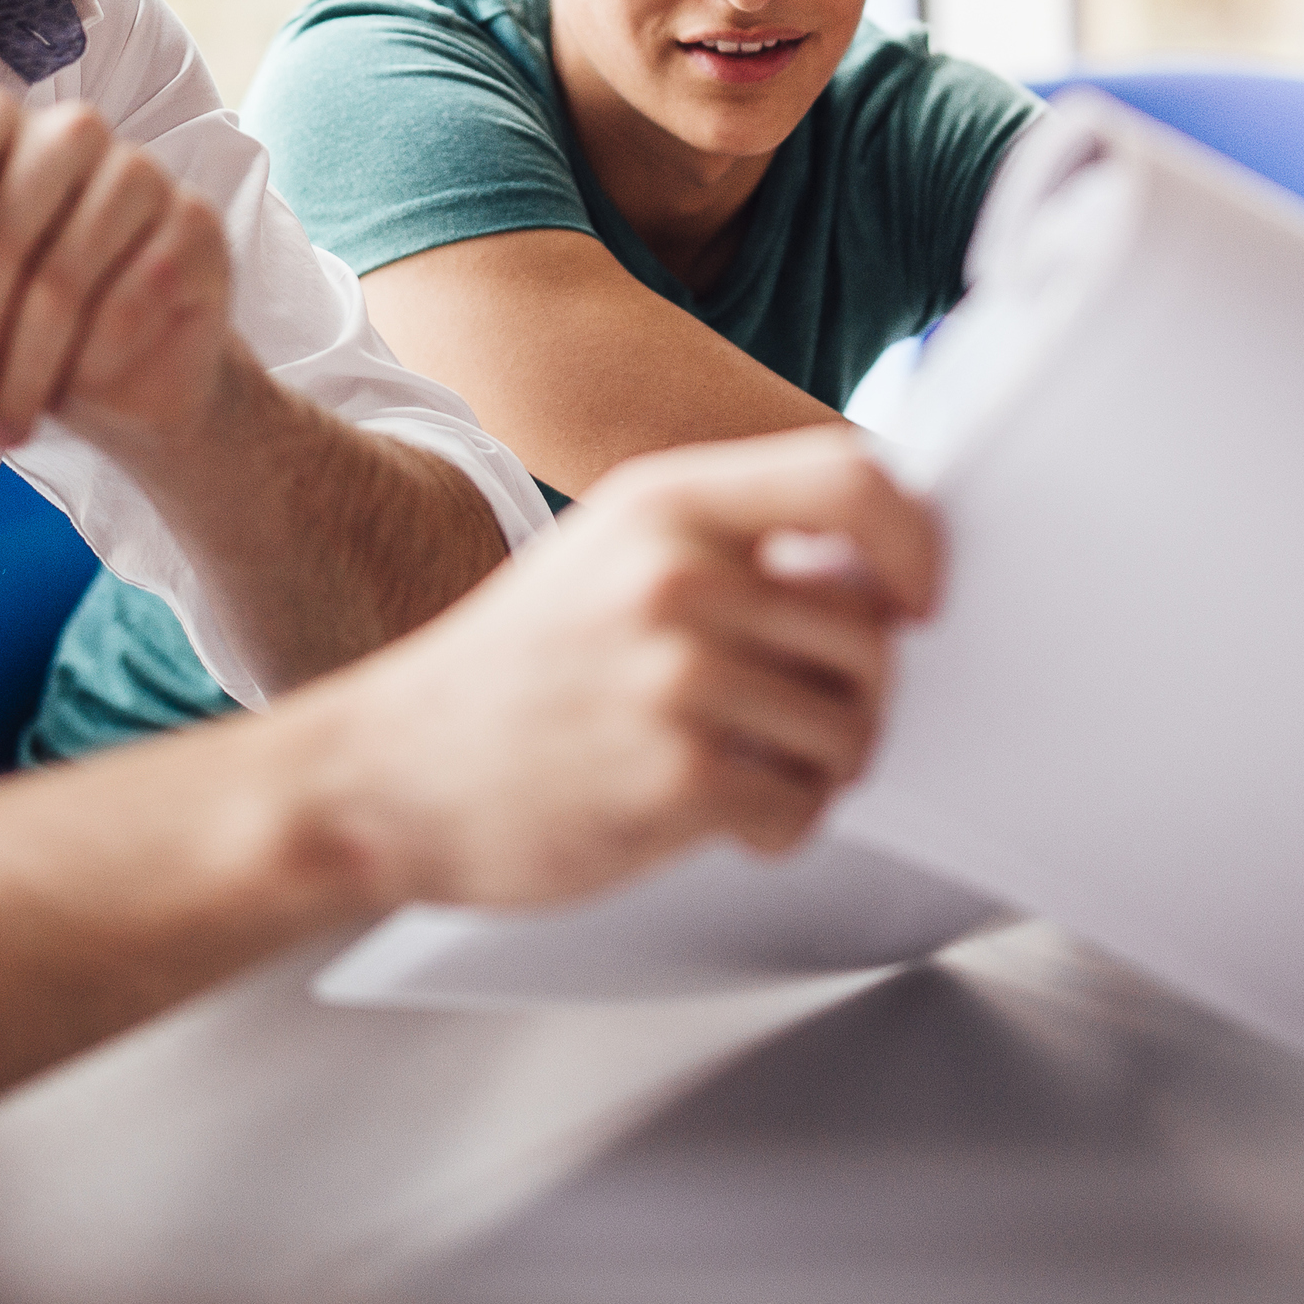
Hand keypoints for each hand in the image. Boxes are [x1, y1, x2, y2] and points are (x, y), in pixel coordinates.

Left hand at [0, 90, 236, 451]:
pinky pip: (135, 297)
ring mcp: (141, 175)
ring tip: (2, 422)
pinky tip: (83, 383)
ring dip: (26, 370)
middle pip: (2, 232)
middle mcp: (69, 136)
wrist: (126, 382)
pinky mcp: (195, 225)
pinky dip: (96, 360)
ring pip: (66, 277)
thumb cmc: (9, 331)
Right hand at [302, 428, 941, 912]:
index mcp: (664, 502)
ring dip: (824, 767)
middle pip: (869, 626)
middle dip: (859, 692)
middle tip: (809, 724)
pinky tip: (727, 818)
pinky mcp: (677, 776)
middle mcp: (675, 575)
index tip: (917, 596)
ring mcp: (676, 675)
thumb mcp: (605, 557)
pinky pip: (802, 806)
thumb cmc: (510, 674)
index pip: (853, 477)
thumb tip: (869, 572)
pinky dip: (782, 826)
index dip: (914, 540)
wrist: (386, 776)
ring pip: (850, 724)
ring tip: (758, 772)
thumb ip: (726, 546)